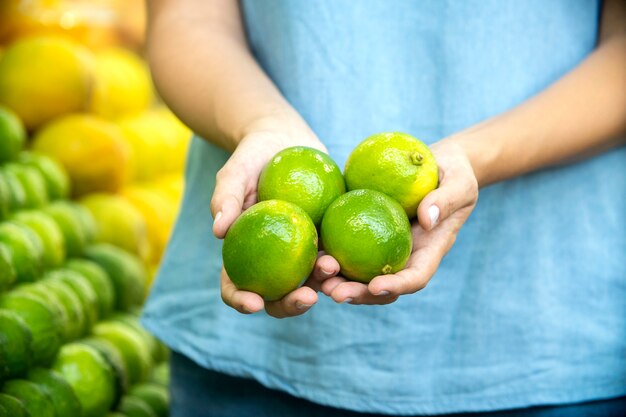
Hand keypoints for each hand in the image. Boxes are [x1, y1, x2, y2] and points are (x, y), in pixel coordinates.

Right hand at [210, 129, 338, 317]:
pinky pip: (337, 254)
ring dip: (324, 284)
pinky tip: (356, 259)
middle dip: (290, 305)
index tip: (254, 303)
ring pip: (311, 281)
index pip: (235, 285)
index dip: (241, 300)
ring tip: (332, 270)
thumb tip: (218, 231)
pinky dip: (345, 261)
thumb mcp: (235, 172)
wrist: (286, 141)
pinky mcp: (327, 238)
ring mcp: (301, 252)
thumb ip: (226, 199)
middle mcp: (272, 260)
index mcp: (243, 253)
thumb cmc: (252, 157)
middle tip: (306, 298)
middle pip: (277, 296)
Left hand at [320, 140, 478, 303]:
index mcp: (428, 251)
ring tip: (316, 281)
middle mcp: (403, 255)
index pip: (414, 277)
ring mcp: (382, 246)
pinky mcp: (365, 232)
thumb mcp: (459, 183)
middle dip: (359, 295)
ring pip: (359, 273)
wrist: (437, 165)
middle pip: (381, 286)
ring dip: (338, 281)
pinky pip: (345, 246)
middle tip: (335, 293)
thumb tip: (427, 220)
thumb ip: (445, 200)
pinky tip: (309, 252)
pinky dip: (328, 253)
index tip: (376, 286)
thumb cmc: (454, 174)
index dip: (396, 286)